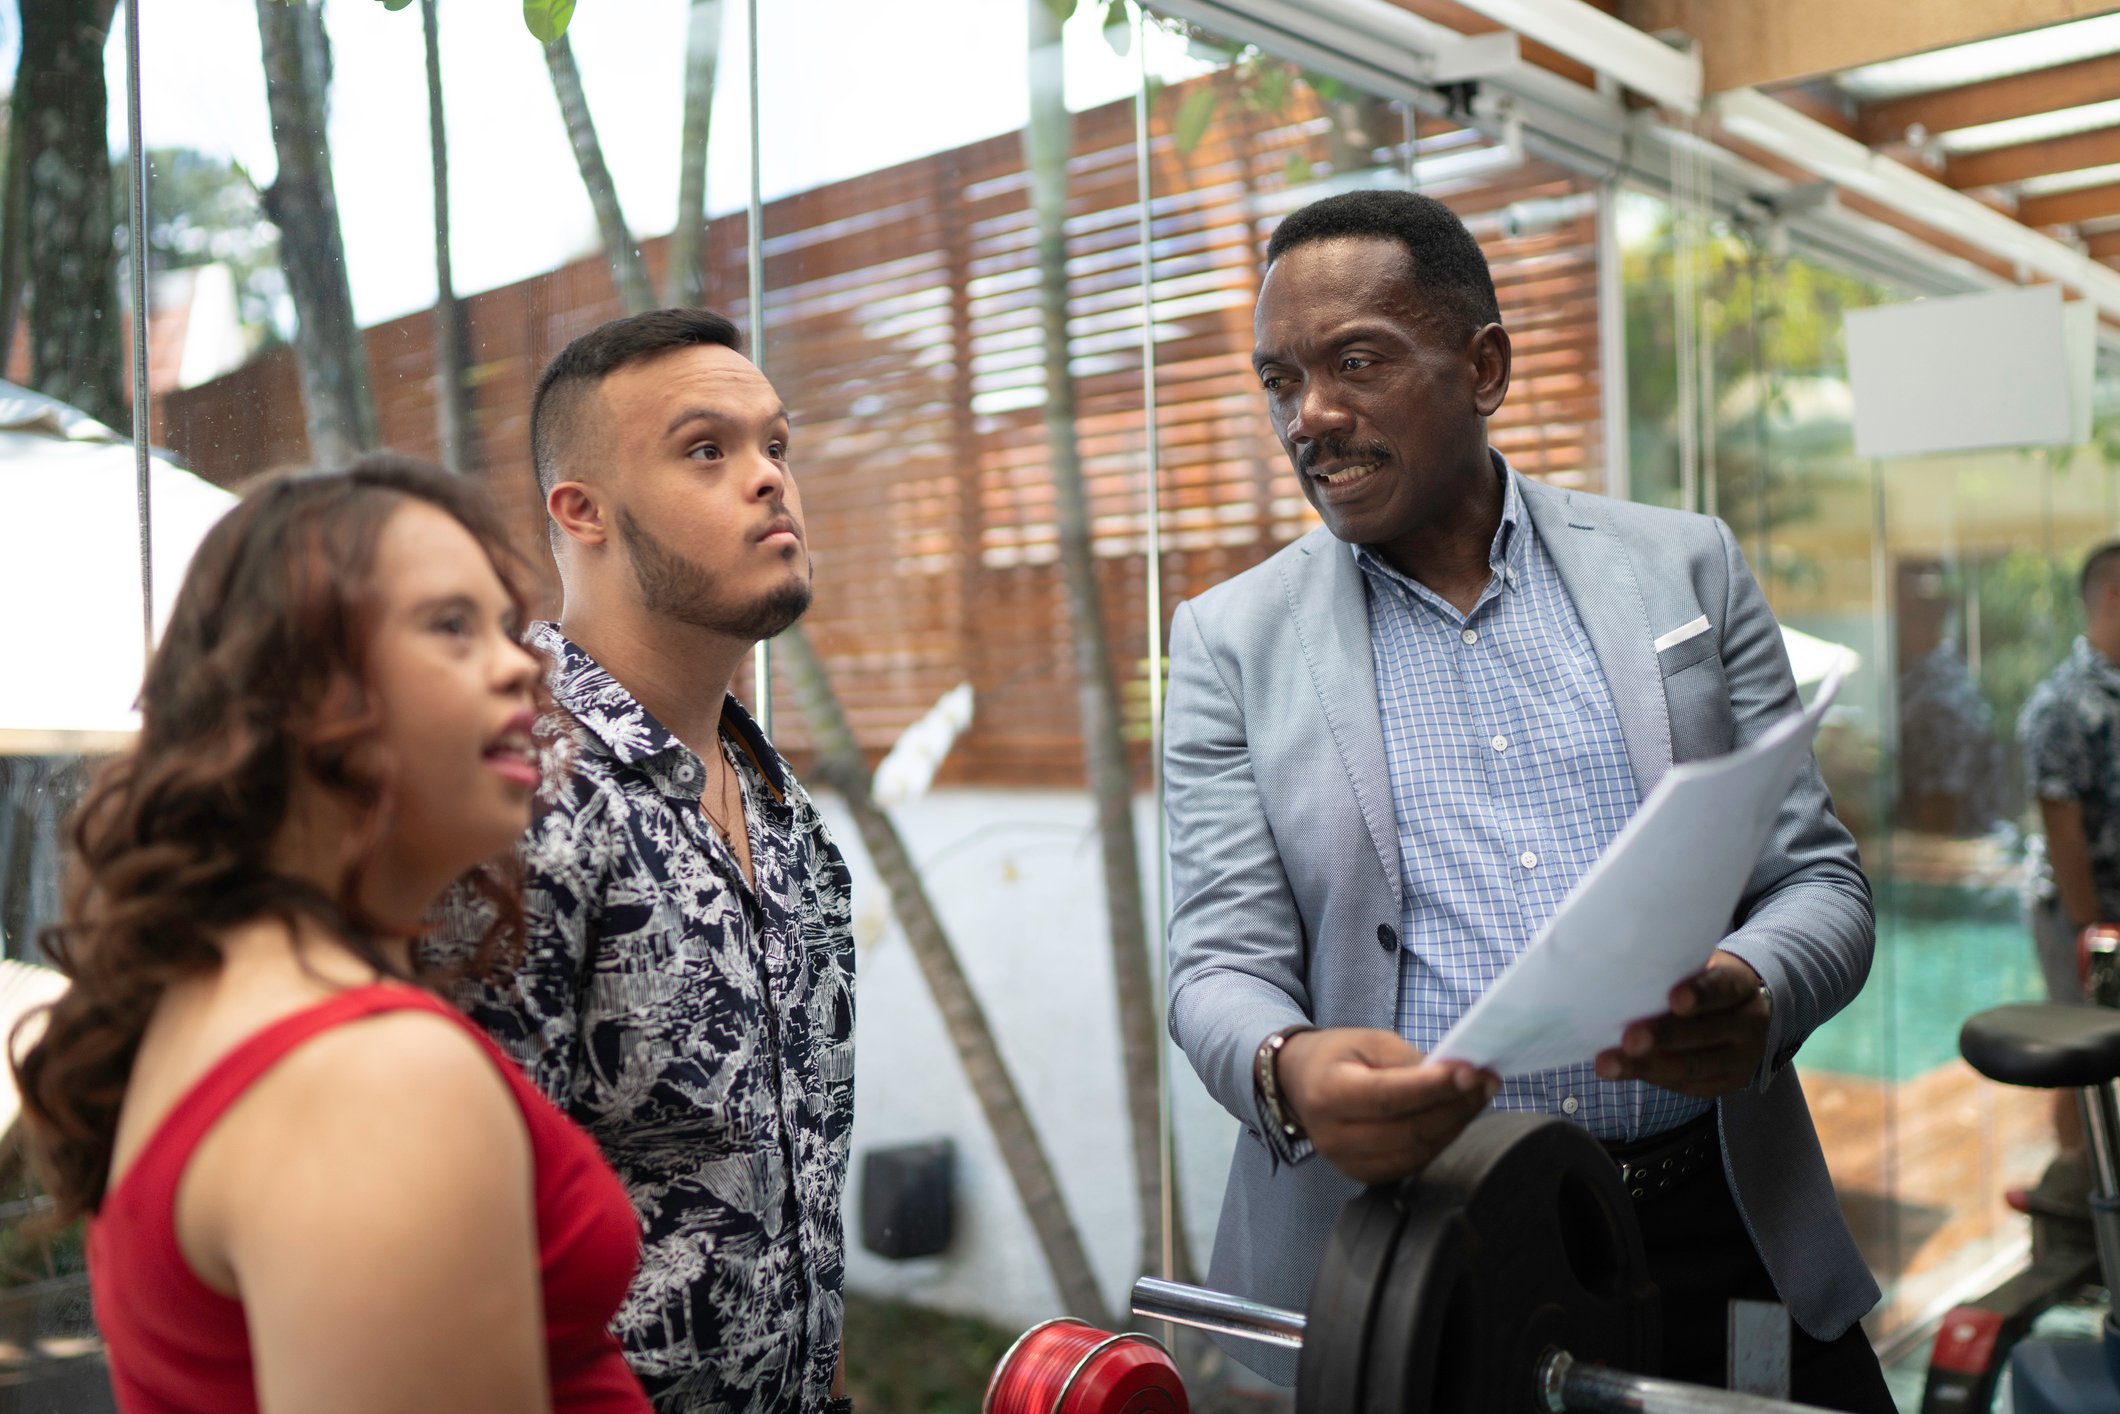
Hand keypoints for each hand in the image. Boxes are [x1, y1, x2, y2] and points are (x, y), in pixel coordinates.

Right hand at [1276, 1027, 1498, 1185]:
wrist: (1302, 1084)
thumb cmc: (1337, 1057)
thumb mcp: (1368, 1041)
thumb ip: (1409, 1061)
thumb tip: (1456, 1077)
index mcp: (1328, 1095)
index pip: (1388, 1097)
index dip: (1432, 1088)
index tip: (1470, 1073)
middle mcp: (1334, 1137)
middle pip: (1408, 1130)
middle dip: (1454, 1106)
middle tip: (1485, 1081)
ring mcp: (1348, 1163)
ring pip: (1417, 1151)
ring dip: (1455, 1124)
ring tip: (1478, 1095)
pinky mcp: (1365, 1175)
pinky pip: (1414, 1163)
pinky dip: (1441, 1139)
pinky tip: (1455, 1116)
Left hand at [1594, 951, 1768, 1098]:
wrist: (1737, 1009)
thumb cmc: (1700, 982)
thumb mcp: (1696, 968)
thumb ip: (1671, 975)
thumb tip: (1619, 980)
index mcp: (1742, 985)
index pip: (1723, 987)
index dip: (1700, 994)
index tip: (1674, 999)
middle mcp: (1749, 1023)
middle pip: (1705, 1032)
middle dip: (1664, 1037)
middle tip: (1629, 1040)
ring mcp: (1743, 1058)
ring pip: (1694, 1065)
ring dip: (1647, 1066)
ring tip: (1610, 1064)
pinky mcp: (1729, 1082)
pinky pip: (1688, 1085)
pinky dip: (1653, 1078)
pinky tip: (1625, 1071)